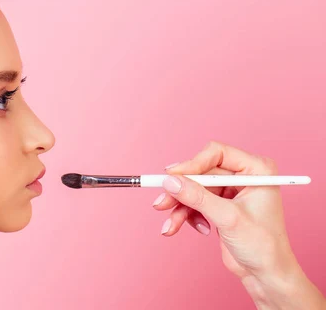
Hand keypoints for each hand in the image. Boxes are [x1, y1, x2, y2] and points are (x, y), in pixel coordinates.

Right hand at [154, 141, 324, 308]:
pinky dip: (188, 215)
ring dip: (180, 207)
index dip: (192, 164)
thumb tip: (170, 182)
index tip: (171, 176)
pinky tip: (198, 230)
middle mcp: (243, 176)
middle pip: (200, 173)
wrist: (266, 275)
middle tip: (161, 203)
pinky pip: (194, 202)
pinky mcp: (219, 205)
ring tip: (171, 225)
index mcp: (256, 170)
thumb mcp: (228, 218)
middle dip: (181, 191)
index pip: (216, 154)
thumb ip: (198, 198)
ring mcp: (230, 191)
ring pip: (193, 188)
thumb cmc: (263, 246)